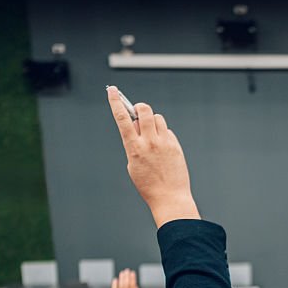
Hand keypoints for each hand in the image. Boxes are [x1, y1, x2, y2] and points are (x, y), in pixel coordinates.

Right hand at [107, 88, 198, 227]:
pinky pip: (167, 130)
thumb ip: (133, 144)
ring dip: (151, 121)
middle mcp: (149, 143)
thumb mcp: (133, 165)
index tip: (112, 90)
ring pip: (157, 118)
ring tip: (151, 134)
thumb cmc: (148, 185)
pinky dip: (162, 134)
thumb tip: (138, 127)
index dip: (116, 102)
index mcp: (134, 148)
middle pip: (144, 110)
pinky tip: (162, 147)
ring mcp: (164, 143)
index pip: (122, 119)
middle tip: (138, 112)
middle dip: (139, 107)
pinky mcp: (175, 145)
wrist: (170, 198)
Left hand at [110, 269, 139, 287]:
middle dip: (127, 276)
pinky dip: (114, 284)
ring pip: (120, 285)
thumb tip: (136, 287)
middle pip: (126, 283)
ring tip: (122, 273)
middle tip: (127, 270)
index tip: (132, 273)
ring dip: (121, 278)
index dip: (132, 278)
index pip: (132, 285)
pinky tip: (115, 279)